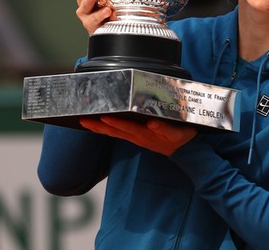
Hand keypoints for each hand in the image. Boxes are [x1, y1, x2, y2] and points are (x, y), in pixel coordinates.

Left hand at [79, 116, 196, 155]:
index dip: (114, 123)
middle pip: (115, 131)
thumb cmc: (181, 138)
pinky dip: (108, 129)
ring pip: (115, 133)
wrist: (186, 151)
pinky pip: (119, 134)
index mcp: (146, 134)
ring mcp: (137, 138)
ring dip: (100, 128)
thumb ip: (165, 129)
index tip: (101, 117)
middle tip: (83, 120)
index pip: (126, 128)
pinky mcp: (138, 138)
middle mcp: (138, 137)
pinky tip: (100, 125)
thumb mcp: (177, 133)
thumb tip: (151, 123)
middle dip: (98, 126)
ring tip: (85, 122)